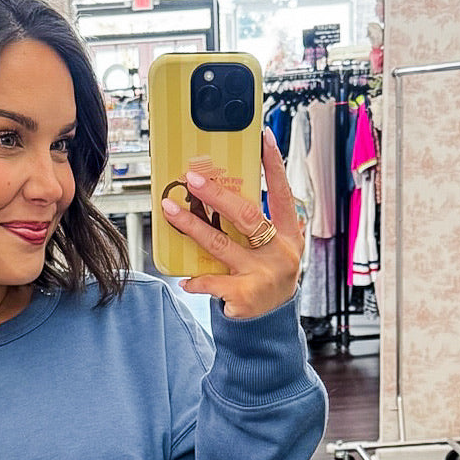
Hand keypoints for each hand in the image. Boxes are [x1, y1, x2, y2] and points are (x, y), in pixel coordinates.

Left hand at [161, 128, 302, 318]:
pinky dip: (195, 280)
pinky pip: (212, 282)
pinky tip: (184, 278)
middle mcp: (278, 251)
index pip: (282, 193)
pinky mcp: (245, 296)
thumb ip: (259, 225)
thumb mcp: (273, 249)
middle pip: (246, 216)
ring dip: (192, 226)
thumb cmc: (266, 277)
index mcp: (288, 234)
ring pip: (221, 244)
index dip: (274, 165)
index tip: (263, 137)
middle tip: (192, 179)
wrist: (271, 323)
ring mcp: (262, 274)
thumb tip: (221, 193)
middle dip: (217, 195)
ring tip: (170, 210)